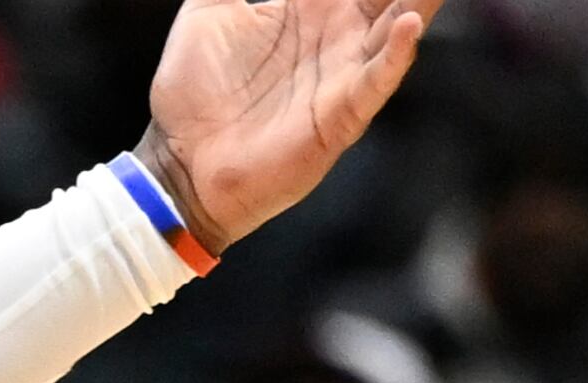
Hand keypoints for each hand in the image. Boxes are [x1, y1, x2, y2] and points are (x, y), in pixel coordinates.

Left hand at [141, 0, 438, 247]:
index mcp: (313, 6)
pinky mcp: (342, 114)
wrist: (180, 163)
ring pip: (400, 23)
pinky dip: (396, 53)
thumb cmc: (193, 93)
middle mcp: (340, 33)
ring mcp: (347, 72)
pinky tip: (407, 24)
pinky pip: (377, 80)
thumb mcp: (206, 15)